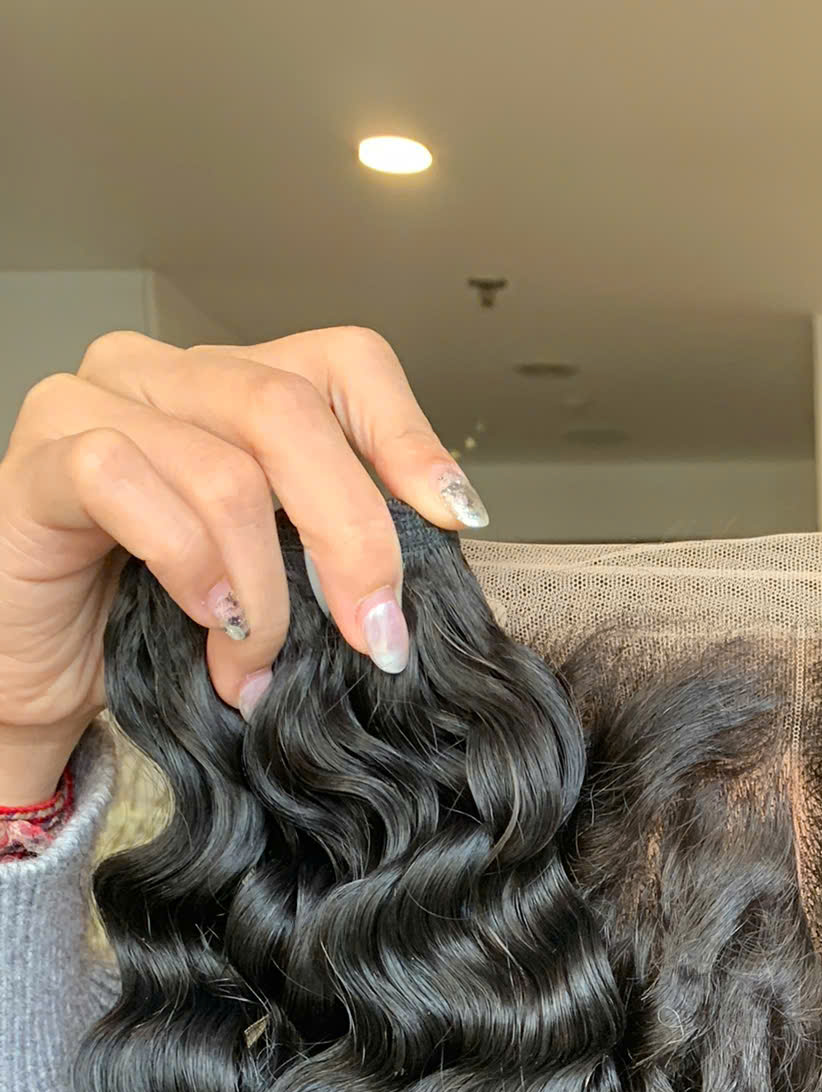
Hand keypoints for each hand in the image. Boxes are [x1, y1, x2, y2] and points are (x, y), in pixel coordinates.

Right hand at [0, 327, 487, 804]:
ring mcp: (95, 402)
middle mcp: (166, 374)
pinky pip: (130, 485)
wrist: (46, 674)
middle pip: (292, 411)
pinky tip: (205, 623)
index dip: (408, 437)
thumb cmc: (159, 622)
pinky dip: (189, 569)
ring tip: (258, 664)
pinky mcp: (41, 458)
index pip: (345, 362)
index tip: (454, 523)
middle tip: (374, 634)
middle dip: (353, 536)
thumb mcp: (276, 578)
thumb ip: (336, 543)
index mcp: (235, 386)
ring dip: (264, 593)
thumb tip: (438, 552)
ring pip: (224, 468)